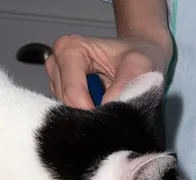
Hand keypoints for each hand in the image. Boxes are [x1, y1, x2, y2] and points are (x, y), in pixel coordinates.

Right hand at [45, 33, 171, 108]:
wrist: (138, 55)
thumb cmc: (136, 54)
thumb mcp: (139, 64)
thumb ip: (125, 83)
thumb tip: (107, 105)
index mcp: (69, 49)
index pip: (72, 91)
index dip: (91, 109)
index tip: (111, 115)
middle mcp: (56, 63)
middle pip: (67, 102)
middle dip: (90, 110)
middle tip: (114, 103)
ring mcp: (56, 80)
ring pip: (67, 110)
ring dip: (90, 110)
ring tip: (107, 97)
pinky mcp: (60, 93)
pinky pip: (70, 112)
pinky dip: (88, 112)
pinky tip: (100, 101)